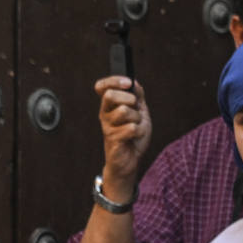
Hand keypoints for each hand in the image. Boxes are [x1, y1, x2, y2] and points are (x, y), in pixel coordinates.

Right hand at [95, 75, 151, 191]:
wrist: (130, 161)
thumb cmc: (133, 137)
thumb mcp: (140, 112)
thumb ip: (138, 97)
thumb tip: (135, 83)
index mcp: (109, 106)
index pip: (102, 87)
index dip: (113, 81)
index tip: (127, 83)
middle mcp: (105, 114)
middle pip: (110, 95)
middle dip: (129, 99)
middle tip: (136, 109)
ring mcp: (107, 127)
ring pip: (124, 111)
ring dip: (137, 118)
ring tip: (137, 126)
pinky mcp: (113, 139)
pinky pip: (131, 128)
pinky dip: (140, 131)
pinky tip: (136, 136)